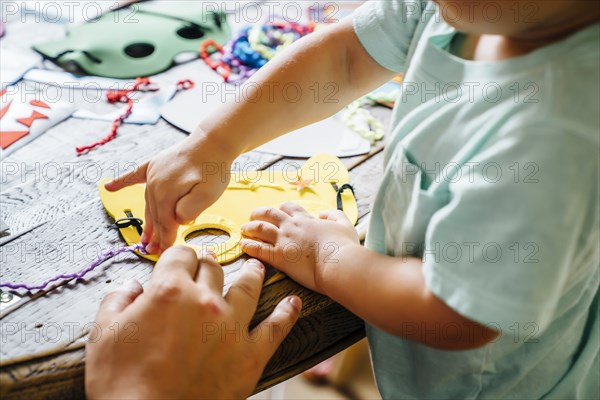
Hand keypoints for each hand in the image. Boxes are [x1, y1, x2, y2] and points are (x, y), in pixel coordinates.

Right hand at [85, 246, 301, 399]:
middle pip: (213, 267)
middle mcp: (205, 301)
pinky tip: (293, 303)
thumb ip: (117, 300)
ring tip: (256, 268)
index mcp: (170, 291)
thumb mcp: (104, 334)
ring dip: (252, 273)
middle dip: (207, 265)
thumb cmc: (123, 384)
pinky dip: (287, 313)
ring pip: (248, 286)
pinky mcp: (249, 355)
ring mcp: (232, 327)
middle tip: (208, 267)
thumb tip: (131, 287)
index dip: (178, 257)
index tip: (178, 262)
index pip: (181, 255)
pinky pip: (276, 328)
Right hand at [105, 132, 235, 253]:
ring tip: (144, 237)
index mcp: (166, 195)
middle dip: (155, 235)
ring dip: (147, 220)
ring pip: (149, 202)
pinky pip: (134, 175)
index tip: (165, 254)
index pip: (165, 224)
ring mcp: (153, 173)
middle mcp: (154, 185)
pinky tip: (109, 187)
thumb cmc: (213, 169)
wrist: (213, 141)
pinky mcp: (155, 164)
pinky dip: (121, 182)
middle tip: (154, 251)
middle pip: (155, 215)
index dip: (166, 241)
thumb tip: (176, 219)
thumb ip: (191, 209)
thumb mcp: (209, 194)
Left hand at [240, 202, 359, 293]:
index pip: (289, 208)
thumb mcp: (345, 224)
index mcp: (307, 220)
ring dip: (250, 227)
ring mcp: (284, 241)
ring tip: (244, 229)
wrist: (339, 262)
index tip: (278, 211)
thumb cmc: (344, 246)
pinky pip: (259, 249)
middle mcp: (292, 227)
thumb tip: (324, 213)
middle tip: (253, 216)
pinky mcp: (279, 257)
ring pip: (260, 229)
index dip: (282, 208)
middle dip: (259, 213)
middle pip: (270, 214)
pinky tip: (242, 246)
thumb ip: (335, 215)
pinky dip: (249, 246)